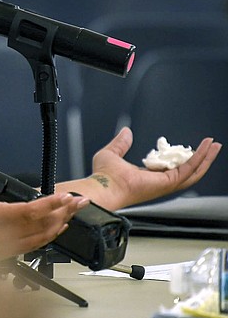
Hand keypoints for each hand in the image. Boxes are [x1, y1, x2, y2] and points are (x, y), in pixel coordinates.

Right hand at [0, 164, 88, 261]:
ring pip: (41, 237)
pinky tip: (58, 229)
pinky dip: (50, 237)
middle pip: (41, 226)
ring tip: (74, 212)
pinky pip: (35, 246)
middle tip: (80, 201)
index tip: (65, 196)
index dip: (49, 204)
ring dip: (60, 224)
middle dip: (63, 212)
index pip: (28, 212)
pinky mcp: (8, 253)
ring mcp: (7, 247)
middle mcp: (4, 236)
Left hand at [76, 127, 221, 209]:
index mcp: (147, 177)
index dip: (179, 158)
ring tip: (214, 146)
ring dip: (205, 158)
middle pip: (187, 171)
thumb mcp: (112, 153)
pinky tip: (206, 147)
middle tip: (210, 146)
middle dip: (201, 159)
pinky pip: (189, 169)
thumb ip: (120, 143)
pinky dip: (199, 157)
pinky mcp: (169, 182)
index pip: (169, 168)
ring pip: (193, 171)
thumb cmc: (103, 176)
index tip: (185, 147)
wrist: (103, 186)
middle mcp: (159, 182)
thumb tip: (126, 132)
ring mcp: (165, 184)